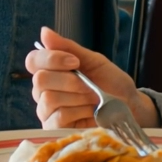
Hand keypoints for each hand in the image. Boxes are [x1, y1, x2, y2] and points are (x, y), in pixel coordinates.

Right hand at [26, 27, 158, 129]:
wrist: (128, 105)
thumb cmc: (110, 81)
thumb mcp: (92, 60)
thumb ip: (68, 47)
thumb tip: (44, 32)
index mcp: (51, 70)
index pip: (33, 60)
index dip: (51, 59)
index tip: (75, 62)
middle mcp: (44, 90)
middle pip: (40, 80)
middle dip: (69, 80)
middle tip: (88, 84)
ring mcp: (47, 111)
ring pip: (49, 99)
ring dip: (77, 96)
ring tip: (92, 98)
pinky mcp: (54, 130)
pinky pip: (58, 118)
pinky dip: (78, 112)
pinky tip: (89, 111)